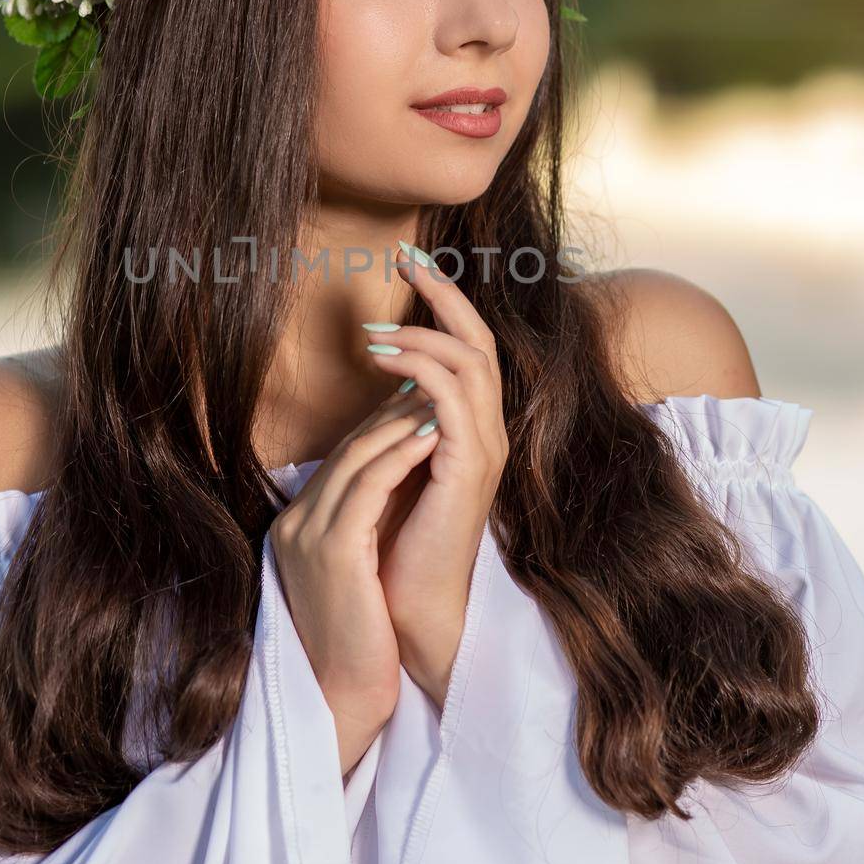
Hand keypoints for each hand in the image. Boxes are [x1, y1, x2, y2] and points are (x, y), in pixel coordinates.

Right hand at [268, 386, 440, 776]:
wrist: (343, 698)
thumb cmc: (362, 639)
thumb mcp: (358, 569)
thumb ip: (365, 524)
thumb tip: (400, 478)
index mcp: (301, 524)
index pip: (347, 455)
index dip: (388, 420)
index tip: (426, 394)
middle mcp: (297, 522)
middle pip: (350, 446)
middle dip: (396, 407)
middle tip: (439, 377)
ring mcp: (310, 534)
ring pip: (358, 457)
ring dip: (403, 420)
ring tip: (443, 395)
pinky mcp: (333, 551)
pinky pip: (368, 486)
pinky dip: (401, 454)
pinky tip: (433, 433)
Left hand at [363, 243, 508, 712]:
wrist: (412, 604)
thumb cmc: (399, 537)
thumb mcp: (399, 460)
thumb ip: (402, 418)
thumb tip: (389, 372)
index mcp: (473, 425)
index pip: (469, 345)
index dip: (443, 299)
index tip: (407, 261)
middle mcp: (487, 430)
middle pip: (480, 340)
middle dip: (444, 294)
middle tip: (405, 258)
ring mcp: (483, 450)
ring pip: (470, 364)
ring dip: (421, 336)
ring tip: (375, 330)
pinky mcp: (468, 471)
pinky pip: (452, 403)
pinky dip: (421, 373)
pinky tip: (384, 364)